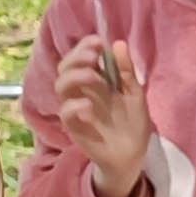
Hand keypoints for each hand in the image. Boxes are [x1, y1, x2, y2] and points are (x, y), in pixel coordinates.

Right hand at [52, 37, 154, 196]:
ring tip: (95, 77)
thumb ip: (126, 71)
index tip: (98, 42)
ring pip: (60, 86)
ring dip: (75, 76)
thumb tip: (118, 43)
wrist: (133, 154)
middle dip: (77, 57)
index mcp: (95, 80)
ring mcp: (76, 109)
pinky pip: (65, 113)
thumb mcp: (134, 93)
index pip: (79, 57)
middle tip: (93, 56)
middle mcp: (81, 91)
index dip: (84, 46)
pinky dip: (74, 106)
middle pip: (64, 68)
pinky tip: (89, 105)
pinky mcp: (75, 127)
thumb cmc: (132, 122)